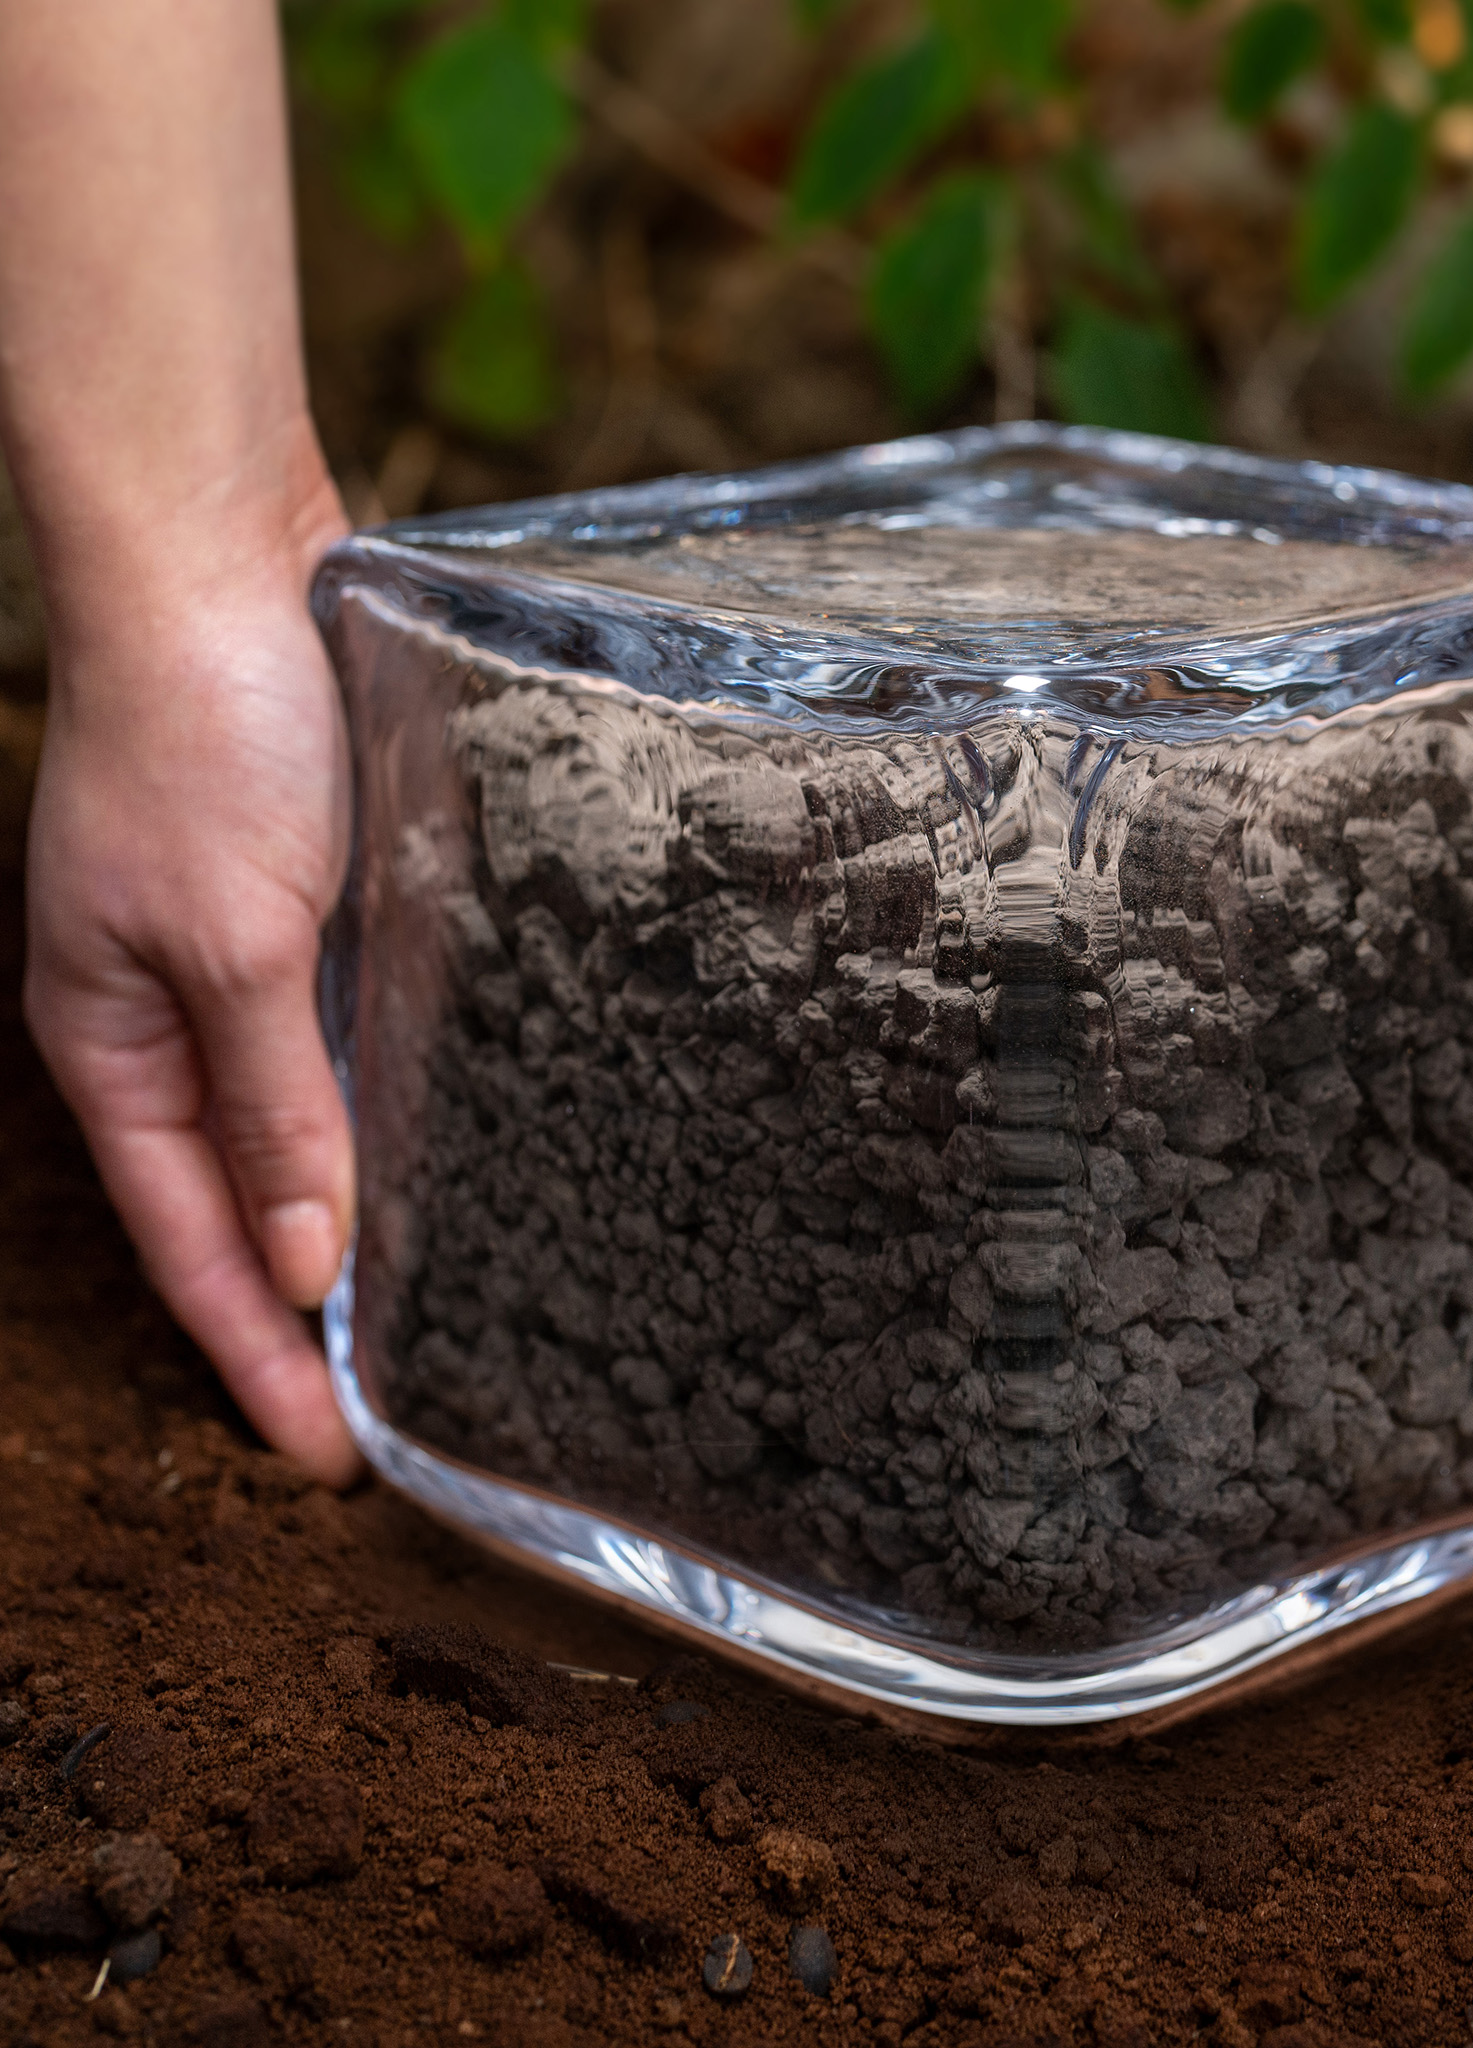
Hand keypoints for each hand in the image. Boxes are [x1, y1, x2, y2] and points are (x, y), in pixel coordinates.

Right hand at [24, 478, 361, 1484]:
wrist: (227, 563)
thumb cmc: (205, 742)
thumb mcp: (235, 944)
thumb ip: (273, 1104)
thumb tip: (305, 1258)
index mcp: (113, 1044)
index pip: (189, 1241)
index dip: (254, 1353)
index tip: (324, 1454)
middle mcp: (171, 1021)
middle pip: (238, 1203)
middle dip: (299, 1310)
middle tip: (381, 1412)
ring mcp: (242, 967)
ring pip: (299, 1130)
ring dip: (352, 1217)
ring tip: (425, 1315)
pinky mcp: (310, 912)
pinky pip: (346, 1046)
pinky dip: (385, 1114)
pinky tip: (447, 1158)